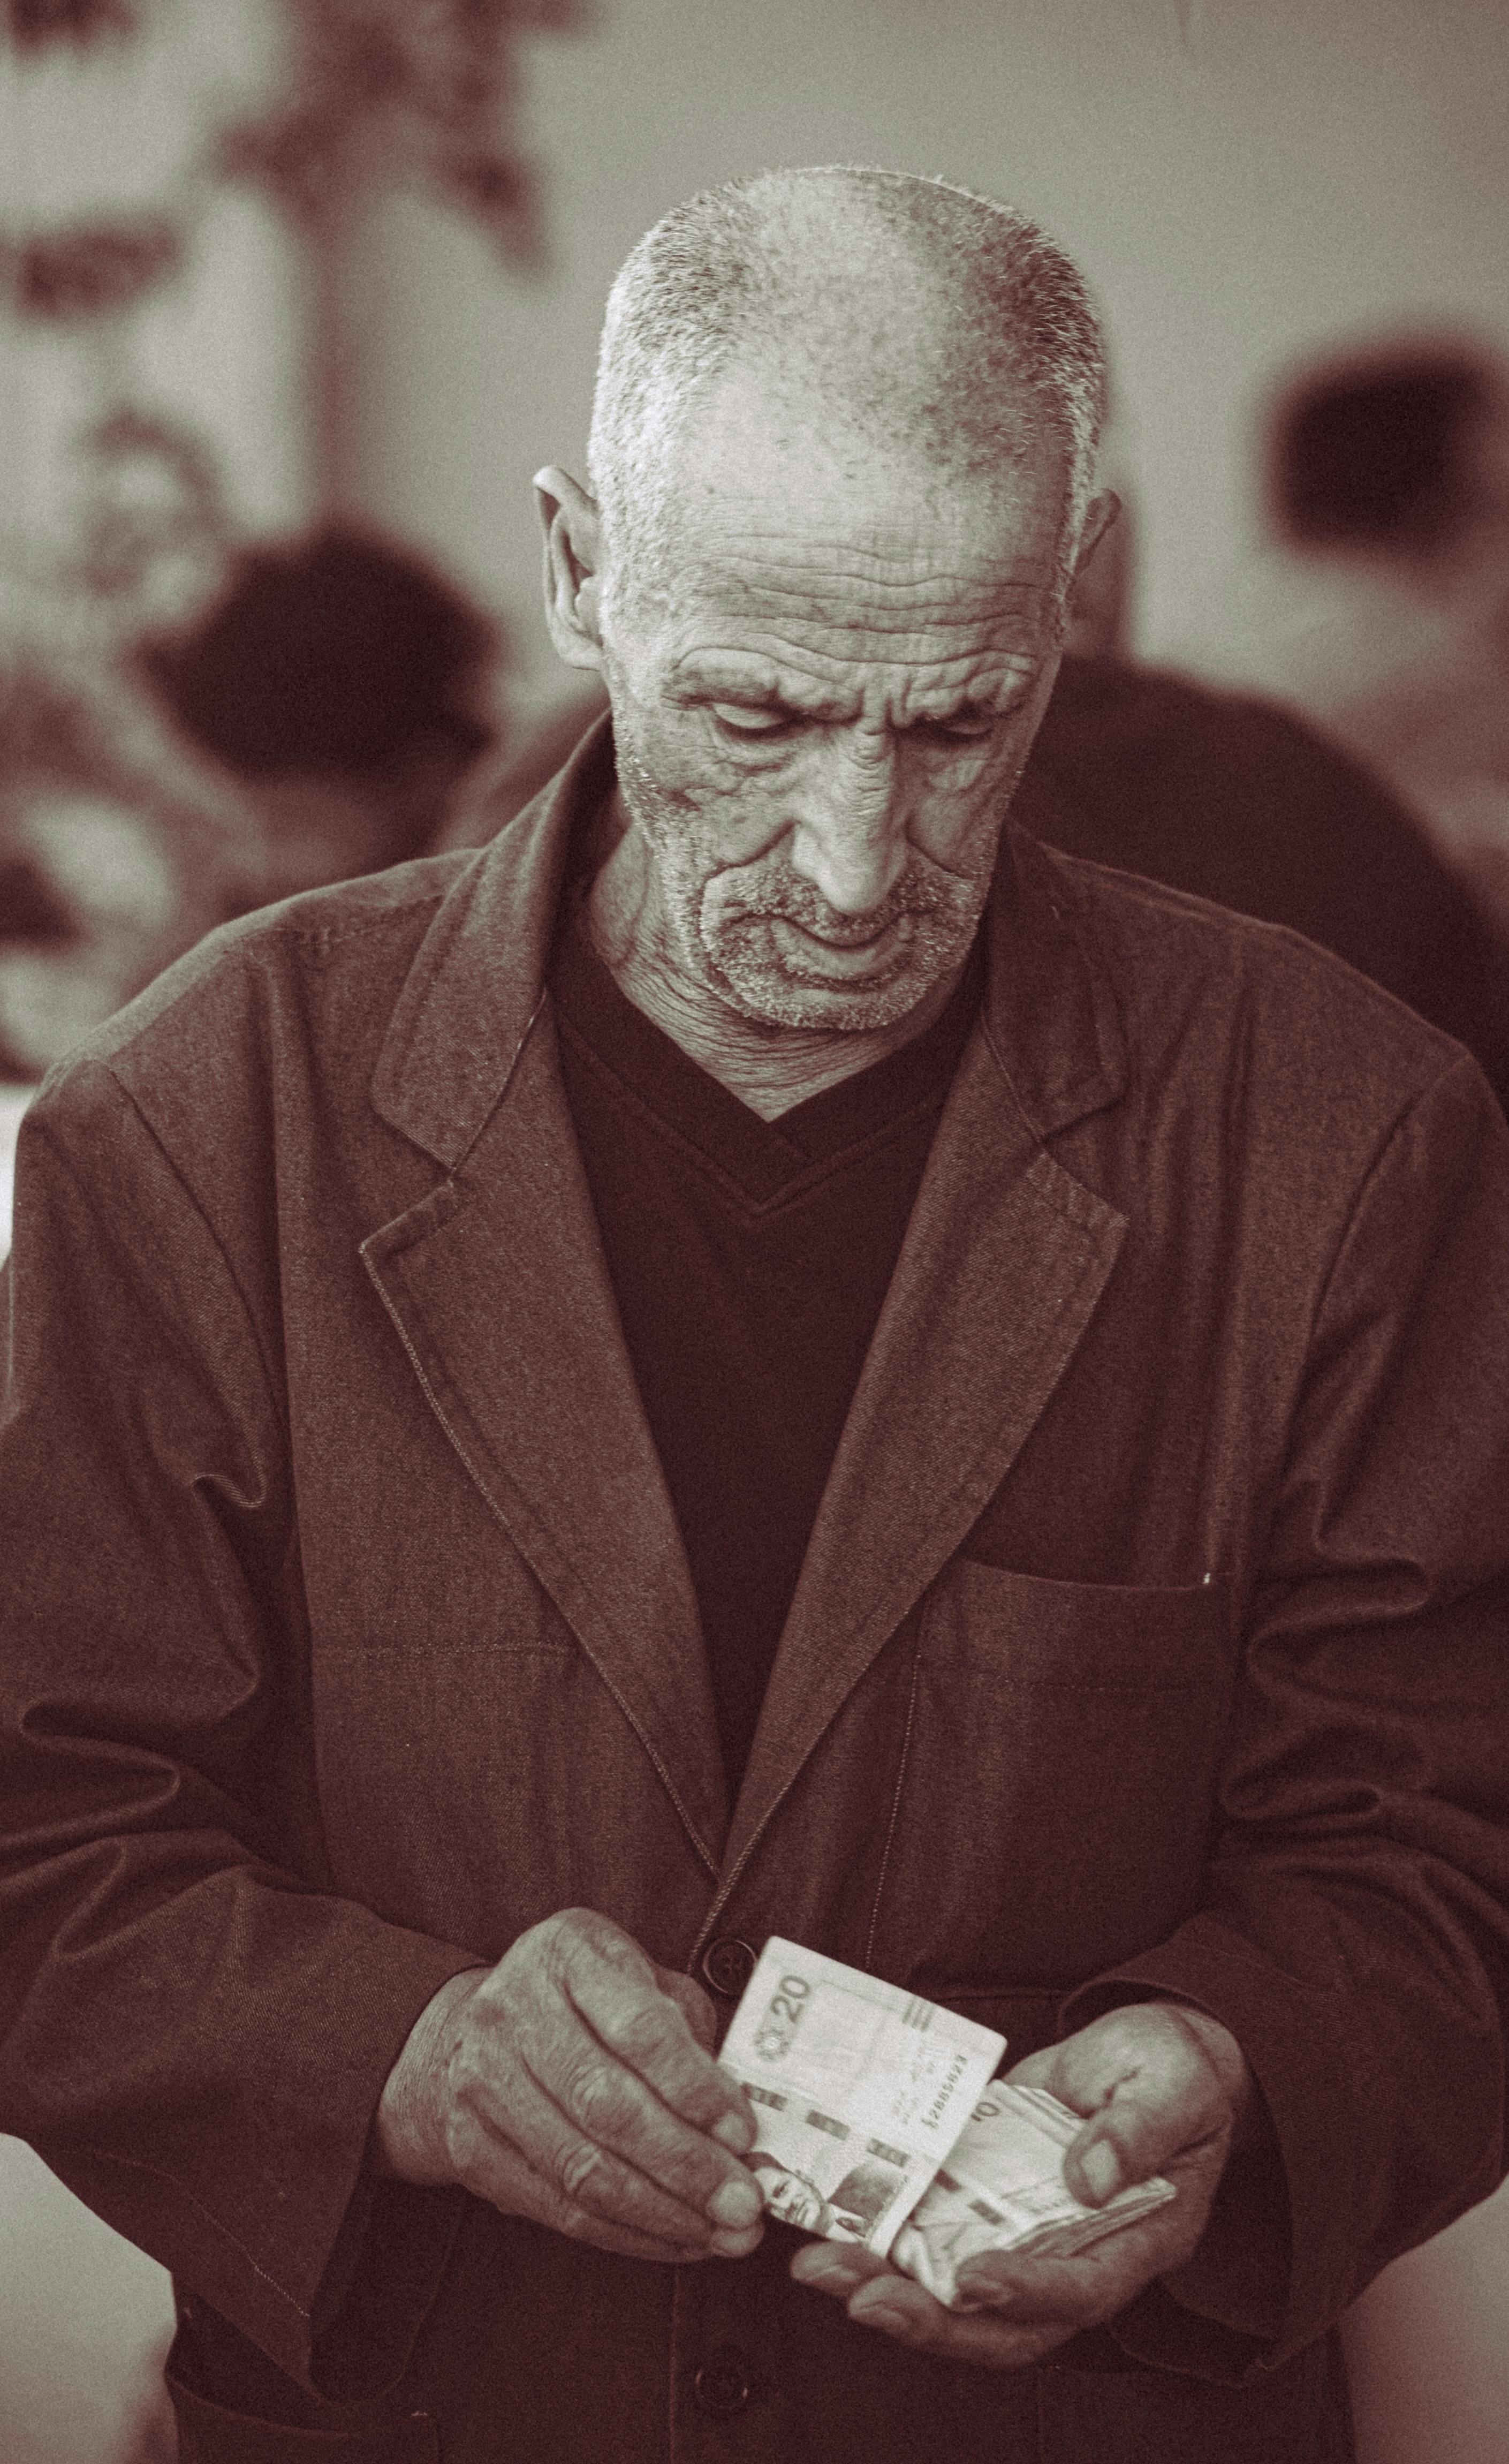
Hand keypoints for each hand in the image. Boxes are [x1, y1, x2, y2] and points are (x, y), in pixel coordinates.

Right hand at [375, 1908, 763, 2264]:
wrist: (461, 2037)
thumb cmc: (580, 2006)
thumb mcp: (634, 1980)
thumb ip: (685, 2029)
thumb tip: (737, 2118)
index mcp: (565, 1953)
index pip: (637, 2025)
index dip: (695, 2087)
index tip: (745, 2133)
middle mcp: (512, 2011)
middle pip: (607, 2105)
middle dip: (687, 2165)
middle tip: (746, 2204)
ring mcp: (483, 2082)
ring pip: (582, 2168)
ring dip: (663, 2214)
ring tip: (724, 2235)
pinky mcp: (471, 2150)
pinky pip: (557, 2208)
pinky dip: (625, 2236)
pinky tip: (676, 2241)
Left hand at [790, 2000, 1252, 2367]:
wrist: (1150, 2051)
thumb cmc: (1173, 2070)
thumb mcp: (1172, 2084)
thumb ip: (1137, 2128)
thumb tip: (1087, 2178)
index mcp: (1135, 2239)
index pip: (1080, 2290)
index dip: (1026, 2294)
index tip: (973, 2280)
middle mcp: (1075, 2255)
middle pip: (1001, 2320)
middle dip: (929, 2319)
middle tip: (858, 2296)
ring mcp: (1025, 2232)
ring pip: (954, 2288)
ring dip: (888, 2284)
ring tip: (821, 2268)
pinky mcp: (987, 2197)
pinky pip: (933, 2233)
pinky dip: (883, 2236)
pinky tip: (833, 2223)